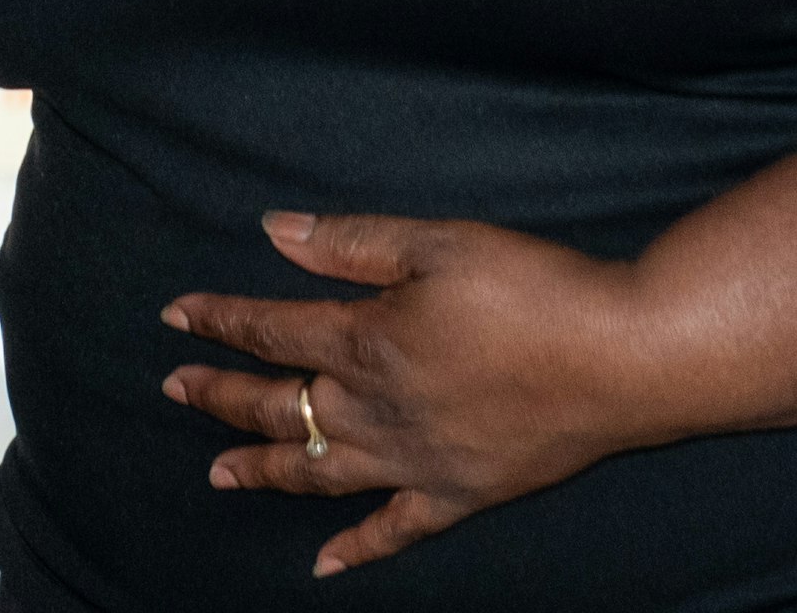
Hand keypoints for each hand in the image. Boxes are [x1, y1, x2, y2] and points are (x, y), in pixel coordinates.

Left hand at [161, 212, 664, 575]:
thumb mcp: (437, 241)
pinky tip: (322, 565)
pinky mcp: (458, 495)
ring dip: (261, 469)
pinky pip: (392, 531)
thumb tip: (271, 231)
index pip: (271, 329)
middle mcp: (376, 410)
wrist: (621, 359)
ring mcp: (414, 462)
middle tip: (176, 387)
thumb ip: (348, 242)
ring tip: (217, 471)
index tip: (176, 316)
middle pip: (278, 405)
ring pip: (318, 471)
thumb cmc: (533, 287)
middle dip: (220, 394)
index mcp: (366, 340)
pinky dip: (354, 550)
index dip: (220, 319)